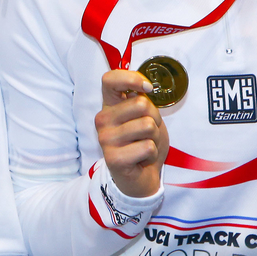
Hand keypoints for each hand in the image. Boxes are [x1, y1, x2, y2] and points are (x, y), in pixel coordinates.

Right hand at [95, 69, 168, 197]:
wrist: (141, 177)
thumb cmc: (143, 142)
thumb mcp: (145, 117)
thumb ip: (142, 101)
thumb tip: (144, 90)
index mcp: (109, 105)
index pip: (110, 80)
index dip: (132, 78)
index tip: (147, 89)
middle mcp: (102, 119)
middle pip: (141, 104)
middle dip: (154, 119)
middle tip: (147, 133)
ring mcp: (106, 139)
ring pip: (147, 126)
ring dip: (154, 138)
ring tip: (144, 146)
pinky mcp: (113, 158)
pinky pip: (148, 147)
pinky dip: (152, 154)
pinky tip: (142, 159)